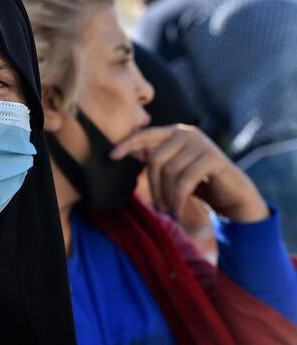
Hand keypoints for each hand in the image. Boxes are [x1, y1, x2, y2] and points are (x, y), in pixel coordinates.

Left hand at [111, 125, 267, 222]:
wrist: (233, 194)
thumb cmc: (199, 182)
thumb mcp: (174, 170)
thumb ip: (157, 160)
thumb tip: (129, 154)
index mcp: (175, 132)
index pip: (146, 135)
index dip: (128, 144)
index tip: (111, 156)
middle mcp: (187, 133)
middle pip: (155, 159)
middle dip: (153, 187)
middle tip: (158, 208)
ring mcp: (201, 144)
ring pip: (170, 172)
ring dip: (167, 197)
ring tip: (170, 212)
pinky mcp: (212, 158)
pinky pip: (184, 181)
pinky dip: (178, 200)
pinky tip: (177, 212)